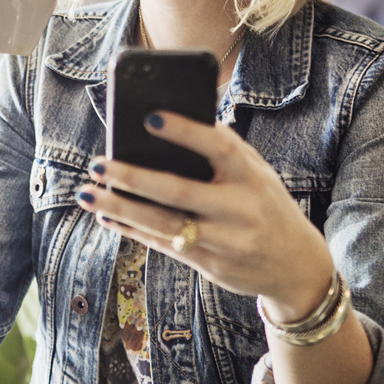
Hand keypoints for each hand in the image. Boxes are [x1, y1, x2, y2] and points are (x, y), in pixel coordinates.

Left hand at [76, 112, 334, 322]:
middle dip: (134, 177)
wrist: (296, 267)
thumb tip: (181, 116)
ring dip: (121, 208)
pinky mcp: (209, 265)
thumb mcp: (259, 174)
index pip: (218, 148)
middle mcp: (239, 210)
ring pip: (163, 224)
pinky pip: (162, 245)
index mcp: (252, 178)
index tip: (150, 117)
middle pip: (179, 191)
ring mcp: (224, 242)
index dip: (185, 132)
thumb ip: (227, 150)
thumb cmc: (267, 207)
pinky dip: (131, 229)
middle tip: (100, 164)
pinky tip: (107, 215)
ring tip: (88, 192)